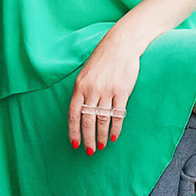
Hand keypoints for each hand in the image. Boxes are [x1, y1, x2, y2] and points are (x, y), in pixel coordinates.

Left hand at [67, 31, 143, 154]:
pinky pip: (118, 114)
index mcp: (80, 86)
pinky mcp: (122, 91)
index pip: (73, 114)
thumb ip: (82, 92)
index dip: (74, 131)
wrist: (121, 45)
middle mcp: (92, 90)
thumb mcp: (86, 74)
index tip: (75, 143)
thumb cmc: (103, 59)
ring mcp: (107, 91)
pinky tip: (113, 136)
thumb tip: (80, 113)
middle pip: (87, 120)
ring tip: (101, 146)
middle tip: (90, 151)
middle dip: (88, 138)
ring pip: (102, 120)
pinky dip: (115, 128)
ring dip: (101, 136)